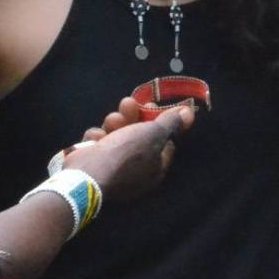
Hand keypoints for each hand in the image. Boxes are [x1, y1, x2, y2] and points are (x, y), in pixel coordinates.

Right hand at [63, 105, 193, 201]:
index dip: (158, 121)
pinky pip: (99, 143)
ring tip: (112, 121)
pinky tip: (95, 140)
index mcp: (155, 168)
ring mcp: (114, 167)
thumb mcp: (153, 134)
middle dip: (132, 117)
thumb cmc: (126, 154)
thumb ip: (171, 122)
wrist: (88, 174)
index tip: (152, 105)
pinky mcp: (94, 163)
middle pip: (138, 135)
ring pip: (116, 135)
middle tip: (128, 104)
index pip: (163, 141)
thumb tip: (190, 113)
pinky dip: (96, 138)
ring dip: (114, 124)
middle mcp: (136, 170)